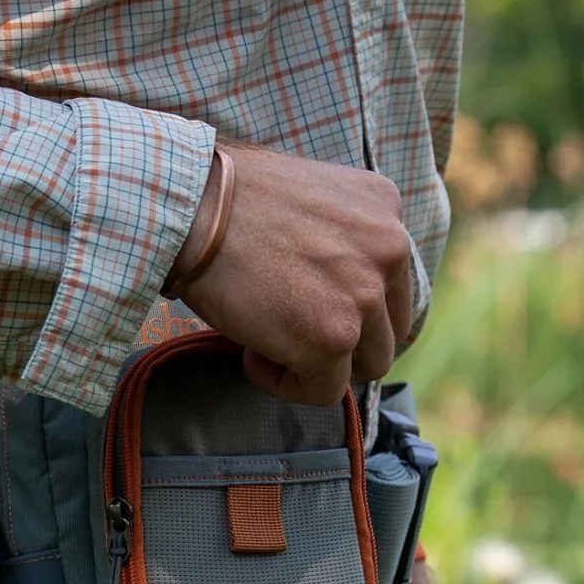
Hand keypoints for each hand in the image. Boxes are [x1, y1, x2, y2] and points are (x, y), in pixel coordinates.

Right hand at [176, 145, 415, 404]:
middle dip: (346, 338)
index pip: (393, 280)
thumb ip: (340, 233)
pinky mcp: (333, 339)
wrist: (190, 207)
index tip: (310, 302)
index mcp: (385, 207)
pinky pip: (324, 390)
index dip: (352, 302)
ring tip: (270, 340)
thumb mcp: (309, 192)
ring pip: (368, 364)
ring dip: (322, 363)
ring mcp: (365, 297)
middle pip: (390, 325)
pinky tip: (252, 353)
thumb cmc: (227, 197)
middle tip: (294, 328)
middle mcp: (390, 249)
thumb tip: (333, 282)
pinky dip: (286, 383)